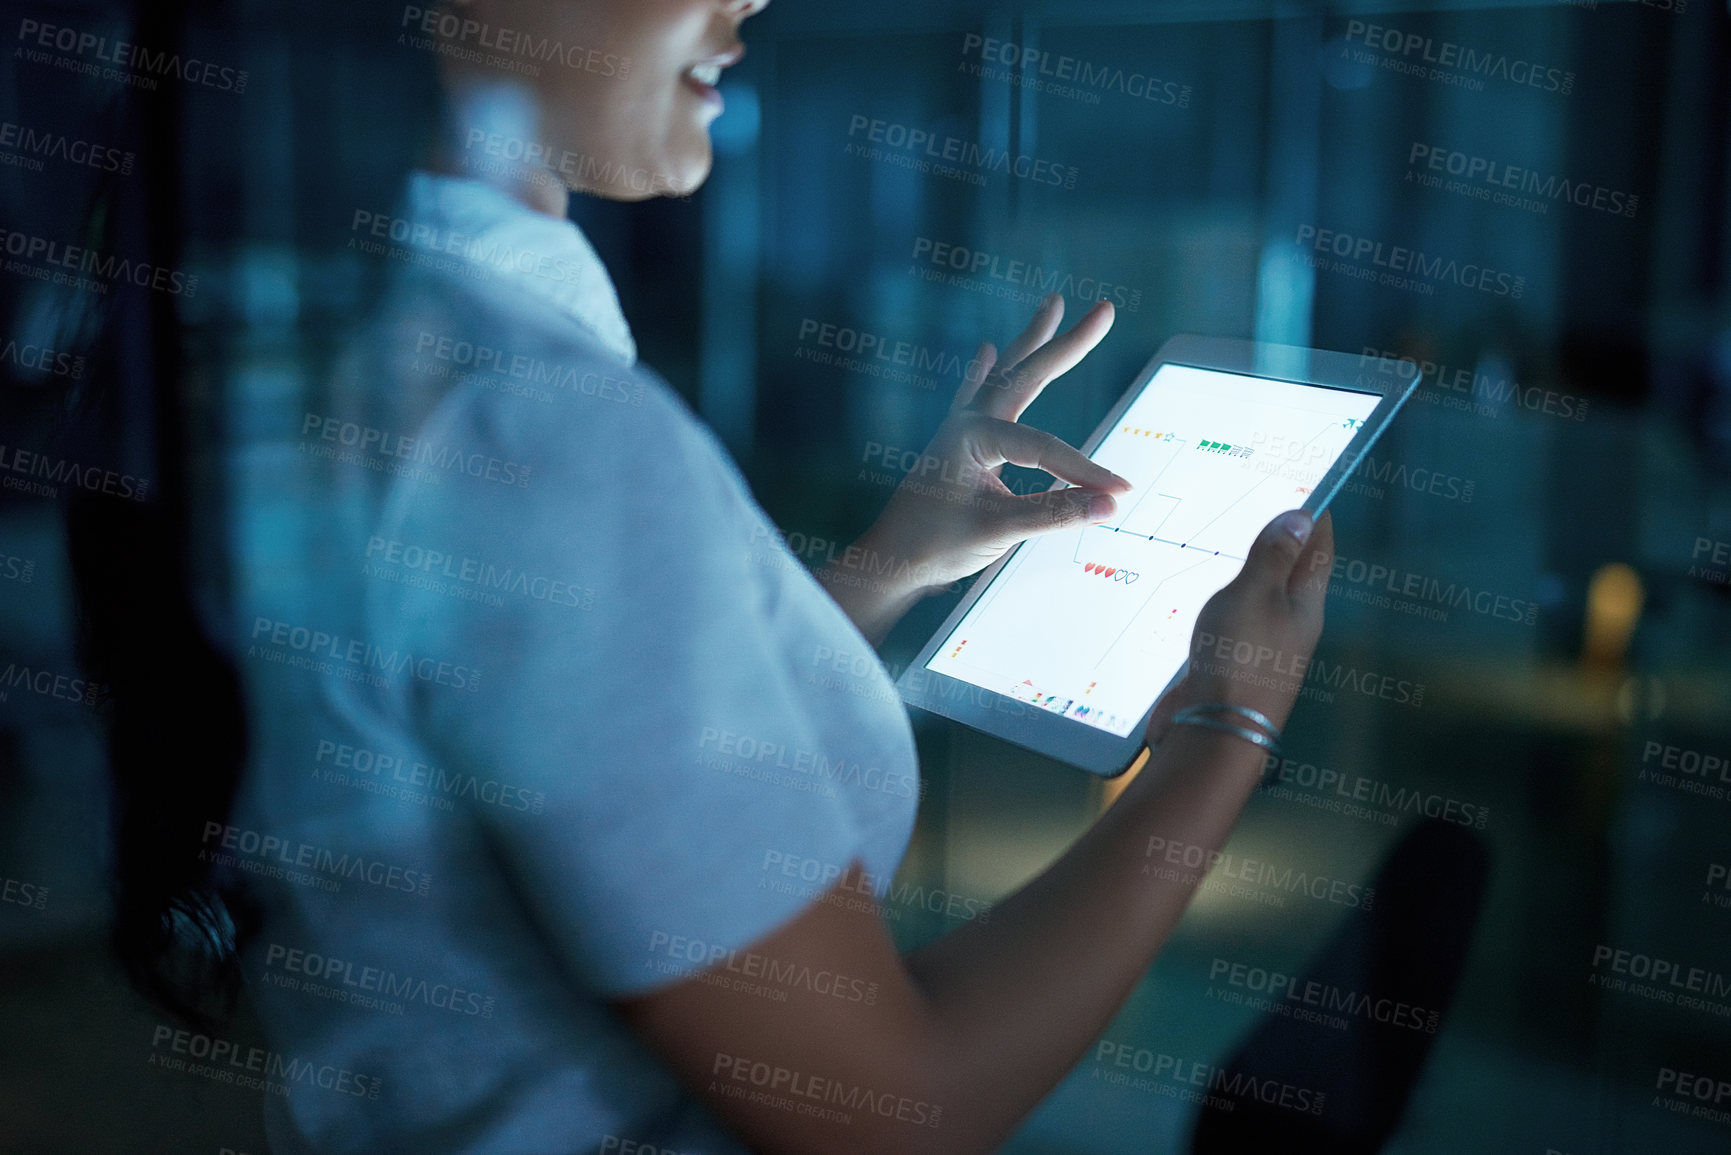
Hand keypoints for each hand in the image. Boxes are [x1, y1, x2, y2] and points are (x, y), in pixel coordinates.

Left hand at [822, 294, 1131, 641]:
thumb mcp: (1000, 530)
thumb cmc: (934, 546)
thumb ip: (1056, 514)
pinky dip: (983, 373)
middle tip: (1104, 310)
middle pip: (1026, 373)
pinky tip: (985, 353)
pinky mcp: (956, 447)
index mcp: (972, 436)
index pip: (1044, 449)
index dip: (1085, 470)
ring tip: (1052, 304)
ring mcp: (959, 431)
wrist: (888, 562)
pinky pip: (974, 397)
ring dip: (1030, 342)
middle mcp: (966, 423)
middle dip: (1067, 343)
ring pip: (1004, 376)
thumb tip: (1110, 504)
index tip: (1121, 493)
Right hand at [1145, 509, 1335, 745]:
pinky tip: (1209, 593)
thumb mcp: (1255, 594)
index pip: (1319, 550)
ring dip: (1254, 571)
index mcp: (1306, 605)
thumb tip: (1300, 516)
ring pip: (1262, 598)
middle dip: (1285, 541)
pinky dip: (1229, 600)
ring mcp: (1263, 648)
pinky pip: (1235, 621)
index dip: (1315, 517)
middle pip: (1294, 574)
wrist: (1215, 731)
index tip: (1310, 485)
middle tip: (1266, 505)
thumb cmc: (1240, 657)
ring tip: (1234, 541)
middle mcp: (1291, 626)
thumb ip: (1273, 556)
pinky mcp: (1233, 664)